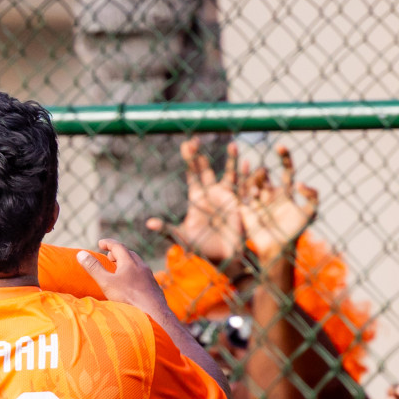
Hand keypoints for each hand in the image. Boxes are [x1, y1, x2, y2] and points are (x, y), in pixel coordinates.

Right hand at [77, 238, 166, 313]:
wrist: (153, 312)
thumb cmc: (128, 297)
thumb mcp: (106, 282)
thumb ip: (94, 268)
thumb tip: (80, 253)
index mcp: (129, 262)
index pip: (118, 246)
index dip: (108, 243)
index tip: (100, 243)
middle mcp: (141, 266)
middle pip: (129, 254)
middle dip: (118, 253)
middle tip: (109, 257)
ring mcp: (149, 277)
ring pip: (137, 265)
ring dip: (127, 263)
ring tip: (119, 270)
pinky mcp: (153, 287)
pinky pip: (142, 275)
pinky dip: (134, 274)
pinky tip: (131, 284)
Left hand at [146, 139, 245, 266]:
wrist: (222, 258)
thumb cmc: (202, 248)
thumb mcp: (183, 237)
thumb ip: (167, 230)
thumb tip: (148, 224)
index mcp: (197, 199)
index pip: (192, 175)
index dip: (190, 161)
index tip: (186, 144)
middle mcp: (211, 195)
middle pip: (206, 171)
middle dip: (200, 156)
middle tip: (195, 140)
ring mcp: (226, 198)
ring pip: (229, 174)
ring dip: (231, 161)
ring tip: (232, 145)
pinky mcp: (240, 205)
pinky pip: (245, 187)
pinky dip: (248, 177)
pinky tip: (250, 166)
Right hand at [238, 143, 317, 262]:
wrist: (277, 248)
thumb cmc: (295, 231)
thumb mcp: (311, 213)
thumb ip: (312, 197)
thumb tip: (300, 183)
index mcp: (286, 192)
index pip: (285, 170)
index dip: (284, 157)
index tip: (279, 146)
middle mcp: (270, 194)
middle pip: (265, 176)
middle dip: (262, 173)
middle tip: (263, 175)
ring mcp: (256, 201)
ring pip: (252, 183)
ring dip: (253, 182)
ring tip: (256, 191)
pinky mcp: (245, 209)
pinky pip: (240, 194)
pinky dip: (240, 186)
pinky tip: (241, 185)